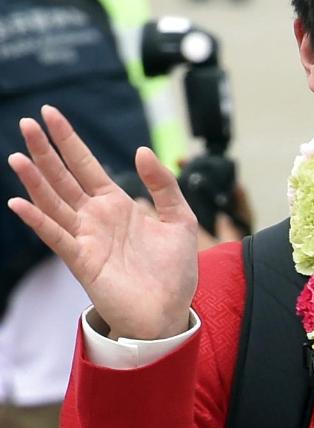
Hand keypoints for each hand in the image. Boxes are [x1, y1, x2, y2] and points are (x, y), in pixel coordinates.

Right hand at [7, 106, 198, 340]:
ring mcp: (86, 238)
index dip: (69, 141)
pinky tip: (20, 202)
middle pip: (64, 178)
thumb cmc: (174, 272)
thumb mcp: (181, 220)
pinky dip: (38, 220)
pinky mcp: (82, 261)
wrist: (170, 313)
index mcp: (117, 204)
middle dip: (45, 151)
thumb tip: (142, 150)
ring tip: (18, 156)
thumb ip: (164, 185)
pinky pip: (55, 236)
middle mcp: (96, 218)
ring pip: (54, 202)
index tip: (50, 114)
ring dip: (35, 180)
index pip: (86, 165)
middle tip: (28, 123)